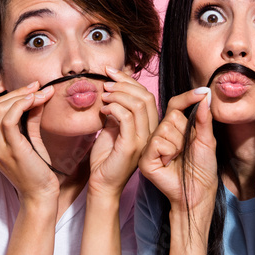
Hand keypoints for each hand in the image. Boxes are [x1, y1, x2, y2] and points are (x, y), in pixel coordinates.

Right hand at [0, 81, 58, 203]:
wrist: (40, 195)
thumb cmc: (37, 170)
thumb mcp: (31, 140)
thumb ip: (30, 119)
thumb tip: (36, 96)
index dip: (14, 96)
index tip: (34, 88)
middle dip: (18, 92)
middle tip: (38, 86)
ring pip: (1, 110)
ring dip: (22, 96)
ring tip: (41, 91)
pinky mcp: (9, 149)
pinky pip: (9, 119)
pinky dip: (21, 105)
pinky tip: (35, 100)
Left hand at [87, 67, 159, 198]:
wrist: (102, 183)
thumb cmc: (106, 157)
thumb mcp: (113, 128)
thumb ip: (116, 110)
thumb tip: (111, 88)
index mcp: (149, 126)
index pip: (146, 95)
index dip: (129, 80)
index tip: (110, 71)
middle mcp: (151, 132)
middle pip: (145, 96)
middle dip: (124, 83)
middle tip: (106, 80)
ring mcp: (143, 139)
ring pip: (138, 105)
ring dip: (118, 95)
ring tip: (103, 95)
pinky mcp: (132, 145)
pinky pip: (127, 118)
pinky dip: (114, 108)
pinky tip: (103, 110)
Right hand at [139, 87, 217, 213]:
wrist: (199, 190)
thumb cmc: (203, 167)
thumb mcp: (206, 139)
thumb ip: (203, 117)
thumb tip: (205, 95)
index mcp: (174, 127)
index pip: (176, 105)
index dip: (188, 97)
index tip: (203, 92)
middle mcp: (160, 134)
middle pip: (171, 116)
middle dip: (184, 132)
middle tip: (186, 149)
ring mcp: (151, 145)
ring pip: (165, 129)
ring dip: (178, 145)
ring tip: (178, 158)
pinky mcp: (145, 157)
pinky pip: (158, 142)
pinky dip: (170, 152)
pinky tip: (169, 163)